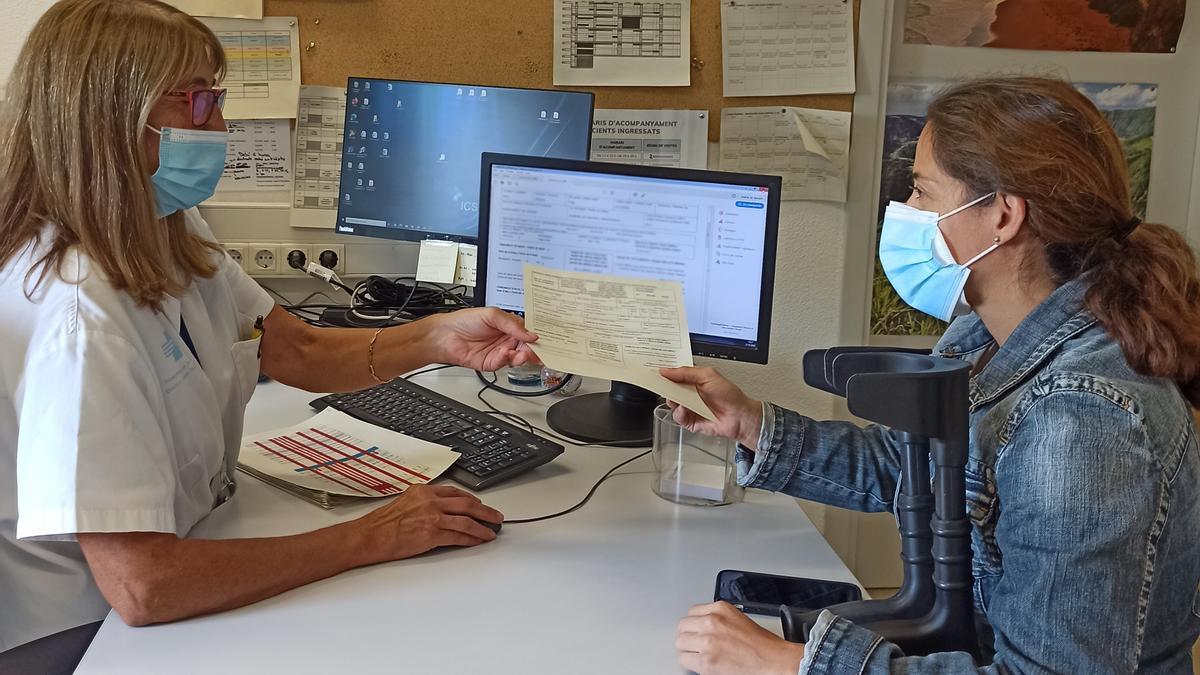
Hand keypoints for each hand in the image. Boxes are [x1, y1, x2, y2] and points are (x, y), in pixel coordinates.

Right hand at [351, 484, 503, 562]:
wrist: (369, 536)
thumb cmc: (382, 524)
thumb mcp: (405, 503)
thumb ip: (424, 504)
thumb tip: (441, 512)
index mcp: (423, 491)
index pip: (454, 492)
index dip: (471, 499)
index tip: (479, 504)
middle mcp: (430, 500)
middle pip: (466, 503)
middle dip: (485, 511)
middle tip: (496, 516)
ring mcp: (432, 516)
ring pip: (467, 520)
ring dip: (483, 526)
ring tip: (492, 531)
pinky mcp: (432, 533)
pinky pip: (459, 535)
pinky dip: (471, 538)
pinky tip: (478, 540)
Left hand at [424, 307, 538, 371]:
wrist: (445, 335)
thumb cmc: (464, 321)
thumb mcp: (492, 315)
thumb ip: (513, 325)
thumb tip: (531, 334)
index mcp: (508, 326)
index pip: (529, 331)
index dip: (538, 335)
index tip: (547, 339)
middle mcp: (506, 339)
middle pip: (527, 346)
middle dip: (535, 349)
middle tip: (540, 350)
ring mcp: (500, 352)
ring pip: (519, 357)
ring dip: (524, 356)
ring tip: (524, 353)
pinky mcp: (492, 363)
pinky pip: (505, 363)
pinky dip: (507, 359)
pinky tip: (505, 354)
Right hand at [659, 367, 762, 449]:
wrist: (740, 416)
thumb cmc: (730, 395)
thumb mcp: (708, 375)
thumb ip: (686, 372)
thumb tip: (667, 371)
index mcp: (694, 380)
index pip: (675, 374)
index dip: (666, 372)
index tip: (657, 369)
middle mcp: (690, 393)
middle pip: (670, 388)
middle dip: (664, 385)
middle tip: (659, 382)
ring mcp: (689, 407)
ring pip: (671, 402)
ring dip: (672, 399)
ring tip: (676, 396)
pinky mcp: (689, 421)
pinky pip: (677, 416)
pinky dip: (679, 412)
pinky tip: (684, 408)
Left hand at [677, 602, 804, 674]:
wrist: (775, 662)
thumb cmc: (764, 645)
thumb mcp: (739, 619)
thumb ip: (719, 619)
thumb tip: (703, 627)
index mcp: (720, 608)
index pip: (692, 612)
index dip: (694, 624)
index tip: (696, 631)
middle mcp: (712, 622)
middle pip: (683, 626)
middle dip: (688, 636)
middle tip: (694, 644)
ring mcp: (707, 641)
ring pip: (680, 642)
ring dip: (687, 649)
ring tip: (696, 655)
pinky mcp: (706, 661)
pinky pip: (684, 660)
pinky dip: (689, 663)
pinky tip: (699, 664)